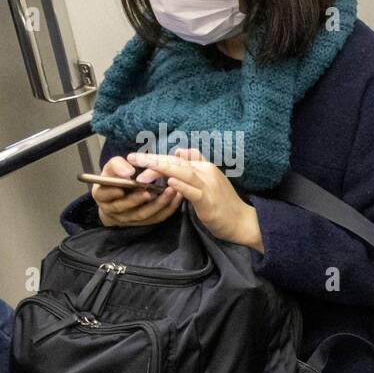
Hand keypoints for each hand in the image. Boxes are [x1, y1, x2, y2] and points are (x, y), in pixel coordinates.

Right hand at [92, 155, 182, 227]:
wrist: (122, 194)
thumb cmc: (117, 178)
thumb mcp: (112, 168)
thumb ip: (117, 165)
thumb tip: (127, 171)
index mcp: (102, 195)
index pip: (104, 195)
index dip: (111, 193)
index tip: (120, 189)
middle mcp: (114, 210)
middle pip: (124, 207)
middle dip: (137, 200)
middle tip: (149, 191)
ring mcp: (129, 218)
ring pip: (143, 214)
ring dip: (157, 204)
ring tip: (170, 191)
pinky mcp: (145, 222)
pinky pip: (157, 217)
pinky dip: (168, 208)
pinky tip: (177, 196)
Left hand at [125, 148, 261, 249]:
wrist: (242, 221)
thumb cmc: (223, 203)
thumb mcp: (209, 180)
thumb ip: (196, 165)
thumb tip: (180, 151)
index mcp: (204, 167)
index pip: (176, 158)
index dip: (156, 158)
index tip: (137, 159)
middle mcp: (206, 172)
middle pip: (176, 162)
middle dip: (152, 160)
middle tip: (131, 158)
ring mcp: (208, 186)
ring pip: (183, 173)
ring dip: (162, 169)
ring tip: (143, 168)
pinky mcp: (209, 202)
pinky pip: (194, 192)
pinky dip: (182, 186)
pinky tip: (169, 182)